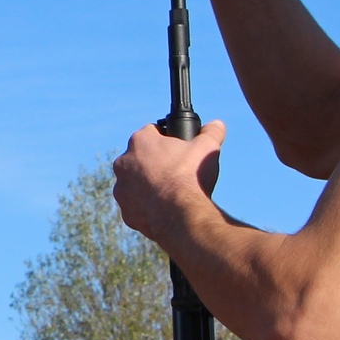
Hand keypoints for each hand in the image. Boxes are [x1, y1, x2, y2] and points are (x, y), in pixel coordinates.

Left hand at [112, 118, 224, 246]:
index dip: (167, 139)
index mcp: (140, 142)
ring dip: (147, 185)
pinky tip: (164, 209)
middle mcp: (124, 163)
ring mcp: (122, 189)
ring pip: (134, 183)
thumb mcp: (207, 147)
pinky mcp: (126, 211)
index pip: (152, 132)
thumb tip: (217, 124)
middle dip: (155, 163)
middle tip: (175, 171)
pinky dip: (147, 207)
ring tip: (170, 191)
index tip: (178, 148)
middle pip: (140, 158)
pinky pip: (136, 206)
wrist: (181, 214)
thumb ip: (211, 132)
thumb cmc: (190, 176)